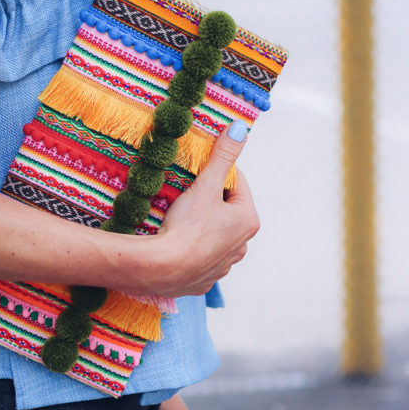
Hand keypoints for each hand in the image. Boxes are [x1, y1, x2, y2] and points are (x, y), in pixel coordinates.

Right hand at [150, 122, 259, 297]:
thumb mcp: (205, 185)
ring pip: (215, 235)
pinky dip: (191, 248)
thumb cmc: (186, 225)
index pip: (237, 184)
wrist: (162, 268)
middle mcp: (242, 245)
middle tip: (186, 193)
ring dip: (202, 225)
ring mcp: (223, 266)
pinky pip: (200, 258)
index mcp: (248, 220)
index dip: (217, 173)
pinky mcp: (204, 280)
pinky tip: (177, 242)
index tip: (199, 170)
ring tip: (180, 218)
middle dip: (210, 200)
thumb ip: (222, 156)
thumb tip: (240, 128)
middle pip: (227, 211)